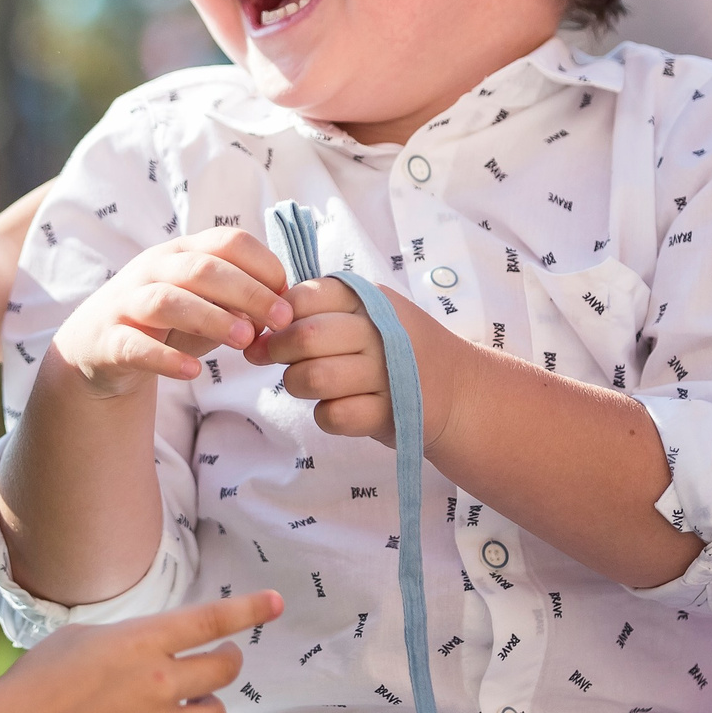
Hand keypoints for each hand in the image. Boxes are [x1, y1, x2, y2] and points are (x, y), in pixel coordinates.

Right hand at [0, 591, 282, 712]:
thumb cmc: (38, 681)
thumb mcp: (83, 638)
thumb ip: (128, 641)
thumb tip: (152, 649)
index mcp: (142, 640)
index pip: (210, 621)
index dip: (249, 610)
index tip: (277, 603)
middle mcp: (159, 681)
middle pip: (224, 670)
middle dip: (228, 664)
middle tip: (220, 663)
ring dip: (205, 708)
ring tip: (184, 705)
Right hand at [46, 230, 293, 397]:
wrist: (97, 348)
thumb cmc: (166, 322)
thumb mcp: (205, 305)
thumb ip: (239, 303)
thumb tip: (279, 313)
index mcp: (182, 252)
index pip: (228, 241)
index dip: (264, 265)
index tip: (289, 298)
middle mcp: (153, 270)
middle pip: (202, 269)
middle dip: (248, 292)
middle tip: (282, 320)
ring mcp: (127, 303)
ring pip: (168, 301)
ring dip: (211, 318)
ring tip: (245, 341)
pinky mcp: (109, 340)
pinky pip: (136, 345)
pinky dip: (166, 358)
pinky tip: (194, 373)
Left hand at [243, 278, 465, 448]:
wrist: (457, 390)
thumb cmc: (396, 349)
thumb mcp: (366, 316)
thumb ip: (314, 317)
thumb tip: (254, 342)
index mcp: (369, 299)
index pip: (306, 296)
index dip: (280, 316)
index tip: (277, 331)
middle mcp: (380, 331)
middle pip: (306, 337)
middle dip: (280, 352)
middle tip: (285, 361)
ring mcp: (387, 373)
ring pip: (313, 378)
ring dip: (299, 384)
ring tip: (312, 383)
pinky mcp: (389, 413)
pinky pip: (332, 416)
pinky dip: (326, 415)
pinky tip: (340, 406)